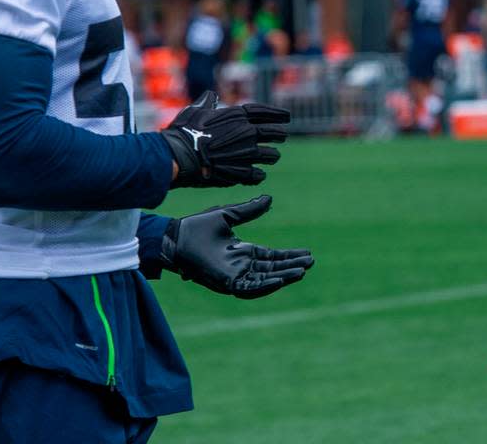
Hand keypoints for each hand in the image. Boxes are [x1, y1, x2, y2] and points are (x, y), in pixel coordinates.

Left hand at [158, 195, 313, 298]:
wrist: (175, 236)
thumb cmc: (196, 227)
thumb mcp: (228, 215)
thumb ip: (249, 210)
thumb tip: (269, 198)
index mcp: (243, 251)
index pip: (272, 256)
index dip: (289, 255)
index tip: (307, 252)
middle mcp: (241, 265)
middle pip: (273, 268)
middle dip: (291, 266)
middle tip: (311, 262)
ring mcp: (234, 275)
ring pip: (265, 279)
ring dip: (283, 277)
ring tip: (302, 272)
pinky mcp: (226, 282)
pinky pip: (250, 287)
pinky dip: (266, 285)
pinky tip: (280, 280)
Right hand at [161, 91, 288, 187]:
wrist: (180, 156)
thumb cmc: (185, 132)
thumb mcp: (195, 110)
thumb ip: (207, 102)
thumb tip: (211, 95)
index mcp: (238, 116)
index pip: (264, 113)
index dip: (277, 114)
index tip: (287, 117)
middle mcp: (247, 133)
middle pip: (273, 133)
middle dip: (279, 134)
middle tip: (282, 136)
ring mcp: (247, 154)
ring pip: (271, 155)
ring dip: (272, 156)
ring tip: (272, 156)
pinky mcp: (242, 173)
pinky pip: (258, 175)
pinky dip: (259, 174)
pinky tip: (258, 175)